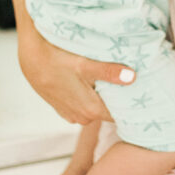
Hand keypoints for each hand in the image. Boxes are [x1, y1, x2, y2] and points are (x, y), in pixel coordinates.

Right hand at [18, 27, 135, 124]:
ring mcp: (70, 114)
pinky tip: (94, 82)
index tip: (145, 94)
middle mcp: (81, 117)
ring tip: (115, 80)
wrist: (30, 57)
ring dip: (104, 96)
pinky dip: (91, 96)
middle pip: (108, 111)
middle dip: (120, 99)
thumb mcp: (85, 64)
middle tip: (134, 82)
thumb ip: (109, 72)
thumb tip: (132, 77)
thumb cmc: (56, 59)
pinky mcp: (63, 107)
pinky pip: (84, 105)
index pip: (120, 115)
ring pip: (96, 108)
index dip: (131, 104)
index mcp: (90, 110)